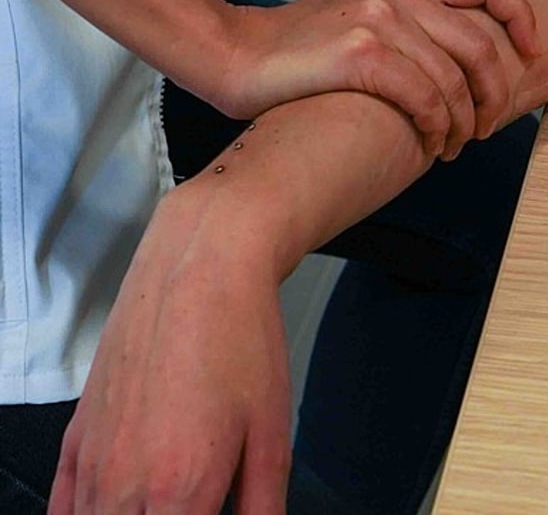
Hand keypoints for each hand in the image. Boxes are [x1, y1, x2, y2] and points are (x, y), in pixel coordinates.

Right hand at [50, 194, 291, 514]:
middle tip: (197, 503)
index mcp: (179, 492)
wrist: (202, 268)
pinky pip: (63, 510)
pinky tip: (115, 507)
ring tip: (168, 499)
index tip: (217, 513)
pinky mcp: (76, 438)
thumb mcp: (272, 431)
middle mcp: (124, 488)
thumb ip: (263, 506)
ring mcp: (93, 464)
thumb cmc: (241, 340)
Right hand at [207, 0, 538, 160]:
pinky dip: (436, 128)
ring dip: (464, 122)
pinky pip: (423, 97)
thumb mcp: (360, 10)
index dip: (519, 15)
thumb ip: (407, 17)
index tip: (529, 50)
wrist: (231, 52)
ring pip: (454, 79)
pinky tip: (431, 146)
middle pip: (480, 42)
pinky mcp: (360, 54)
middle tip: (490, 125)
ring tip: (455, 146)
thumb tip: (457, 52)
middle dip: (495, 92)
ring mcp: (379, 19)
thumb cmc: (296, 45)